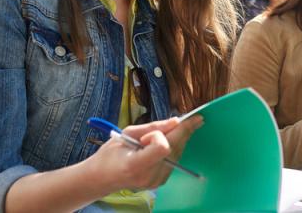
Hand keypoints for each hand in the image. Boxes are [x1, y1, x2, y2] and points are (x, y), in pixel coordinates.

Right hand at [85, 116, 203, 191]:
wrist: (103, 178)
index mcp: (135, 165)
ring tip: (177, 128)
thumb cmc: (110, 154)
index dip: (160, 135)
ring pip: (178, 154)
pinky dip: (174, 147)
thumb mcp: (126, 134)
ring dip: (179, 139)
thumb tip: (176, 121)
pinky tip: (170, 140)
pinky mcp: (161, 182)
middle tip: (197, 118)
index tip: (157, 128)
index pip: (162, 148)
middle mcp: (149, 176)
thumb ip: (151, 127)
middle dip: (183, 131)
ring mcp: (156, 182)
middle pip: (174, 149)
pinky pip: (174, 160)